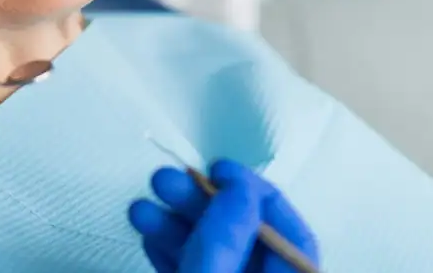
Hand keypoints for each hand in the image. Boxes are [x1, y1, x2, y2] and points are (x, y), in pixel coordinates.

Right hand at [128, 160, 318, 272]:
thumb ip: (224, 238)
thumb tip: (235, 186)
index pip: (293, 237)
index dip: (257, 197)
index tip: (218, 169)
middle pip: (245, 239)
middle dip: (202, 204)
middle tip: (163, 181)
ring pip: (212, 254)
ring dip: (175, 225)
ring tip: (140, 209)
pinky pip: (192, 270)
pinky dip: (171, 252)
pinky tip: (147, 237)